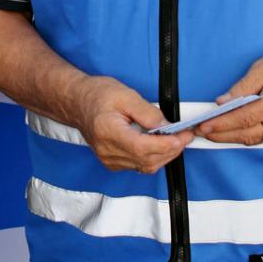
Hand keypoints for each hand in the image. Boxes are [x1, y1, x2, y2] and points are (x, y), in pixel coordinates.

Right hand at [70, 75, 190, 173]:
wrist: (77, 103)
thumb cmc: (98, 94)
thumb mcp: (125, 95)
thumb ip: (147, 112)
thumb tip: (168, 126)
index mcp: (108, 132)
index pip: (143, 147)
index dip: (167, 145)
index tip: (183, 136)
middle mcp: (107, 151)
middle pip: (147, 160)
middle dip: (171, 150)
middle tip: (185, 136)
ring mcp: (109, 160)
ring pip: (145, 166)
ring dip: (164, 155)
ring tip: (175, 139)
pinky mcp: (112, 163)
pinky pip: (138, 166)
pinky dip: (153, 157)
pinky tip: (159, 144)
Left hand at [196, 42, 262, 145]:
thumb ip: (243, 86)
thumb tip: (222, 102)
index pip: (244, 118)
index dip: (221, 124)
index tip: (203, 126)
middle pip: (248, 134)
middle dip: (222, 135)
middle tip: (201, 132)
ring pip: (255, 139)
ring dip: (232, 137)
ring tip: (212, 132)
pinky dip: (246, 135)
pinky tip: (232, 130)